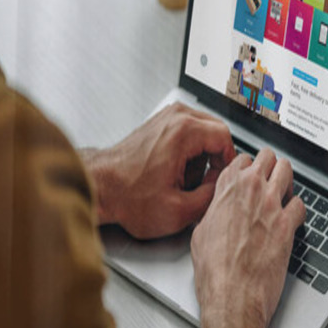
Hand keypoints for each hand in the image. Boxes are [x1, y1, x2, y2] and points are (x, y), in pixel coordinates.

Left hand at [83, 102, 235, 239]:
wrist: (100, 187)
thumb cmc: (128, 196)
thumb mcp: (178, 211)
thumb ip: (210, 198)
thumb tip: (222, 187)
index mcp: (184, 131)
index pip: (226, 137)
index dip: (227, 163)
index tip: (217, 179)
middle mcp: (177, 117)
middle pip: (217, 131)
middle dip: (215, 159)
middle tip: (202, 182)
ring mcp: (168, 117)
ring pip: (205, 131)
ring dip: (202, 155)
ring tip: (183, 179)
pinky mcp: (161, 123)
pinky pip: (190, 132)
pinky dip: (189, 151)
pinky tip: (175, 171)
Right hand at [191, 149, 304, 327]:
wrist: (232, 296)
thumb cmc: (215, 272)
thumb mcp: (200, 233)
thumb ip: (213, 212)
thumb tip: (218, 210)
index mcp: (226, 190)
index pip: (241, 158)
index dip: (247, 166)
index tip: (249, 174)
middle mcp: (250, 191)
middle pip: (268, 157)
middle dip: (270, 166)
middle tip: (270, 178)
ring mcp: (271, 205)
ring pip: (288, 170)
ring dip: (287, 180)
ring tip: (284, 192)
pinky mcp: (288, 224)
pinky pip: (301, 204)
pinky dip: (298, 211)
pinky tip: (292, 220)